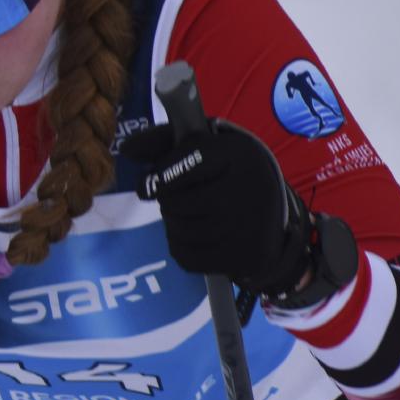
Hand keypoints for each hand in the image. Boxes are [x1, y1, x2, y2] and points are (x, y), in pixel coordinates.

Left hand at [120, 119, 309, 295]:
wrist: (272, 213)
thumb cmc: (226, 173)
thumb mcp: (203, 146)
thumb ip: (163, 141)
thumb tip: (127, 149)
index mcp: (237, 154)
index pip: (184, 162)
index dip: (159, 175)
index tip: (147, 184)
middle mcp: (246, 189)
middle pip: (175, 202)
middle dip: (168, 201)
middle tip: (182, 198)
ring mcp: (246, 227)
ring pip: (179, 230)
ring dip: (173, 224)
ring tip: (190, 215)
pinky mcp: (243, 257)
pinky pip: (187, 256)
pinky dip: (182, 247)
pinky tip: (197, 236)